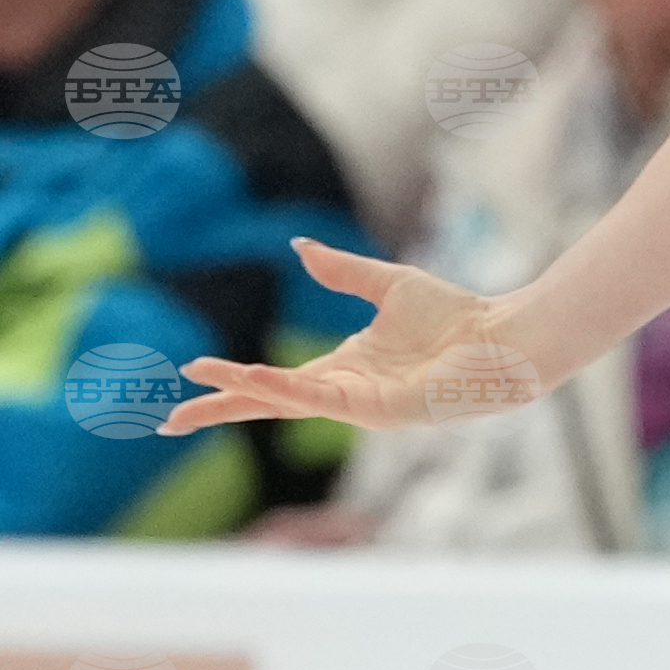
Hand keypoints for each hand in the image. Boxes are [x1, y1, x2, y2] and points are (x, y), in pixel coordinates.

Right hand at [162, 239, 535, 438]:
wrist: (503, 335)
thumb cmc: (458, 317)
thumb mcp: (386, 284)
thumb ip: (339, 270)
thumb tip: (297, 246)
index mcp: (344, 368)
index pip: (274, 381)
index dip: (231, 380)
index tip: (188, 376)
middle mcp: (346, 391)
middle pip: (268, 403)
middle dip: (219, 411)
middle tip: (167, 424)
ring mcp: (362, 404)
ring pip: (287, 401)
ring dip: (242, 395)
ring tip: (197, 392)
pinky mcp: (381, 409)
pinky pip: (322, 398)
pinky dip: (285, 388)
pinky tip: (253, 379)